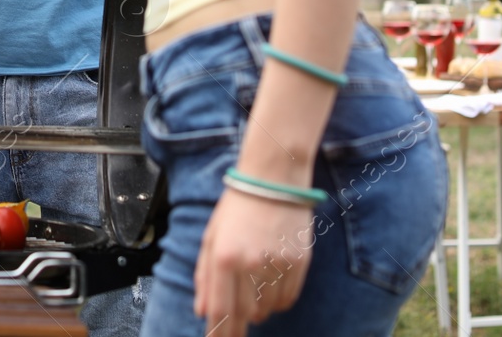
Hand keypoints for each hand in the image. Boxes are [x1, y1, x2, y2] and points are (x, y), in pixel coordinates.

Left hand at [195, 188, 316, 335]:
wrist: (273, 180)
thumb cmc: (237, 207)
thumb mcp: (211, 237)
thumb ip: (204, 276)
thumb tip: (202, 311)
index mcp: (223, 255)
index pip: (221, 309)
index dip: (218, 334)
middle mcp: (251, 262)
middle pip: (245, 314)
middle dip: (238, 327)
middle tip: (235, 330)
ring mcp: (278, 263)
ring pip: (267, 309)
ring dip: (257, 311)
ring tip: (252, 294)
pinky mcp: (299, 262)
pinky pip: (287, 299)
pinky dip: (277, 302)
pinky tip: (270, 290)